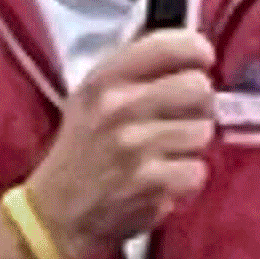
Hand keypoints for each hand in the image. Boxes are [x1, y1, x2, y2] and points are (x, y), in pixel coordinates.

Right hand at [23, 28, 215, 254]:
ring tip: (163, 153)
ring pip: (203, 131)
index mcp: (104, 80)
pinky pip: (198, 170)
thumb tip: (191, 50)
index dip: (196, 51)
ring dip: (190, 145)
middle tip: (182, 117)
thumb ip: (137, 72)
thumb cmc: (81, 152)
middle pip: (199, 87)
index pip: (169, 45)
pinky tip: (161, 178)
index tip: (202, 60)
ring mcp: (136, 146)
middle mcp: (119, 107)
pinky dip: (185, 178)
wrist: (56, 214)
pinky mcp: (152, 182)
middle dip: (199, 104)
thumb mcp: (92, 99)